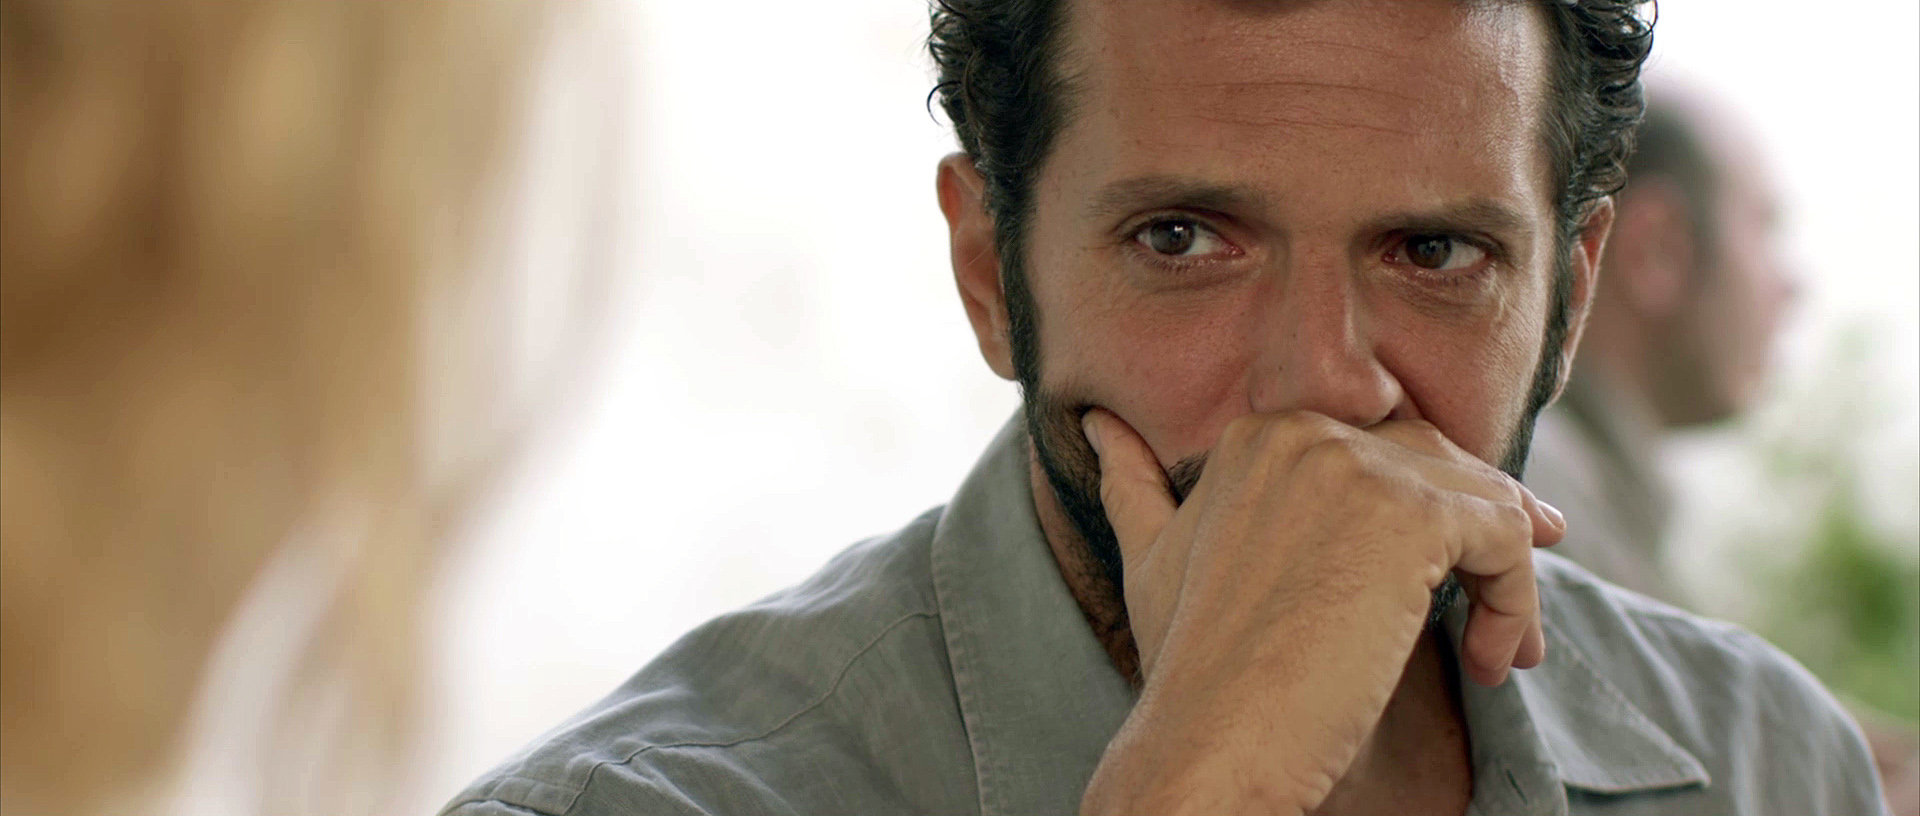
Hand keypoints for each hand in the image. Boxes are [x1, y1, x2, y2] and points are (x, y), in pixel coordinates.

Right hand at [1077, 409, 1564, 815]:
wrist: (1209, 739)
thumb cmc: (1187, 668)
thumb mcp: (1150, 558)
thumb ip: (1132, 483)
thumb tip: (1097, 424)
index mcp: (1257, 437)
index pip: (1380, 449)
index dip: (1423, 509)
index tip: (1440, 581)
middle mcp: (1306, 432)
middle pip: (1440, 462)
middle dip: (1484, 530)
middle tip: (1503, 607)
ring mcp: (1358, 468)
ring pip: (1486, 498)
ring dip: (1507, 578)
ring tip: (1499, 647)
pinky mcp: (1411, 517)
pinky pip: (1509, 538)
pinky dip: (1517, 603)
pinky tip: (1488, 662)